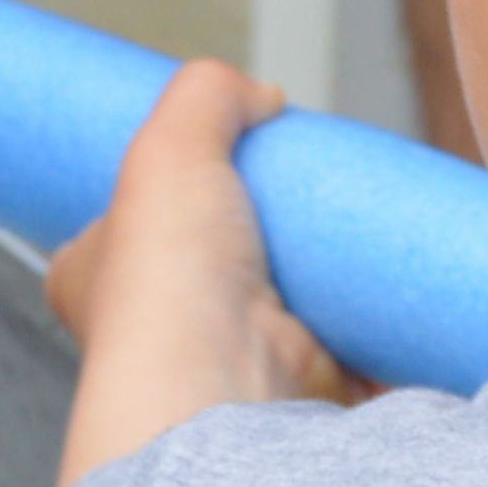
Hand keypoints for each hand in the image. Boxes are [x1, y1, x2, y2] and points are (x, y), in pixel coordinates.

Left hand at [48, 64, 355, 485]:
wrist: (226, 393)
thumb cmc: (167, 287)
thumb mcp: (168, 146)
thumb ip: (205, 93)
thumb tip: (258, 93)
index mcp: (94, 281)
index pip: (120, 223)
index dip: (167, 188)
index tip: (218, 164)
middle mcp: (158, 333)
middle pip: (217, 260)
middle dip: (261, 232)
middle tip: (299, 194)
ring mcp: (234, 366)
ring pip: (290, 304)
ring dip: (322, 280)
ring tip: (350, 231)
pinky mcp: (307, 390)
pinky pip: (355, 349)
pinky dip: (377, 327)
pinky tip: (393, 289)